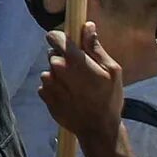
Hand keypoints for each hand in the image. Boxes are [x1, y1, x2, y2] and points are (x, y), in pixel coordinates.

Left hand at [39, 21, 127, 143]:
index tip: (71, 46)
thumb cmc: (109, 99)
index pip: (54, 36)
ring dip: (59, 75)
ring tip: (77, 89)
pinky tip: (69, 97)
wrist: (98, 129)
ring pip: (50, 70)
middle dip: (64, 59)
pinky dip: (55, 88)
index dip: (62, 39)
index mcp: (73, 59)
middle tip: (81, 73)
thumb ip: (96, 47)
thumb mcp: (112, 71)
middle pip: (53, 53)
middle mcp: (56, 68)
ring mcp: (48, 82)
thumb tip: (87, 26)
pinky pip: (46, 84)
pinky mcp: (44, 95)